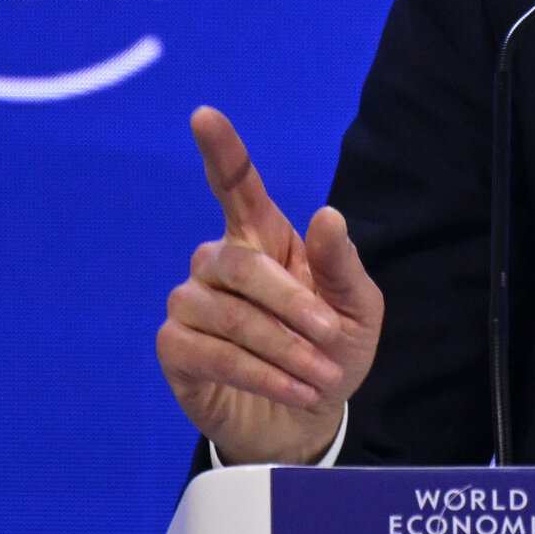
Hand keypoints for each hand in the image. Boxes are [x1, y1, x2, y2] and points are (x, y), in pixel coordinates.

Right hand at [155, 107, 384, 465]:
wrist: (308, 418)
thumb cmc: (331, 352)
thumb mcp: (359, 310)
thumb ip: (342, 266)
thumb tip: (326, 215)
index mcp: (264, 238)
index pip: (236, 185)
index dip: (221, 150)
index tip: (204, 115)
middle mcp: (219, 263)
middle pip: (239, 262)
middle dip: (292, 303)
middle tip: (332, 337)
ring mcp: (190, 304)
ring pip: (225, 313)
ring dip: (282, 348)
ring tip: (320, 375)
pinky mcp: (175, 349)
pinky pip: (209, 353)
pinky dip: (259, 374)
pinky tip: (293, 389)